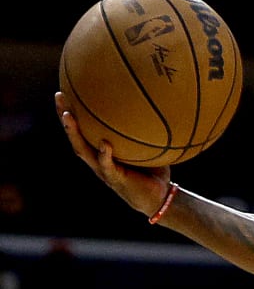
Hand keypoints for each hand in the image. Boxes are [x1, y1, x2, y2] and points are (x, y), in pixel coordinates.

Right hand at [55, 90, 171, 216]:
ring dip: (74, 134)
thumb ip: (149, 129)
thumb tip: (158, 102)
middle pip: (75, 136)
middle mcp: (98, 159)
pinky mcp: (115, 179)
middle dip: (65, 116)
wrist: (160, 197)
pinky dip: (105, 155)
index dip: (74, 111)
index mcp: (102, 150)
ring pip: (83, 150)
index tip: (66, 90)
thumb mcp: (150, 146)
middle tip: (59, 97)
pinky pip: (107, 166)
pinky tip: (105, 144)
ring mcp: (104, 170)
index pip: (85, 129)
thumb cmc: (154, 170)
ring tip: (69, 116)